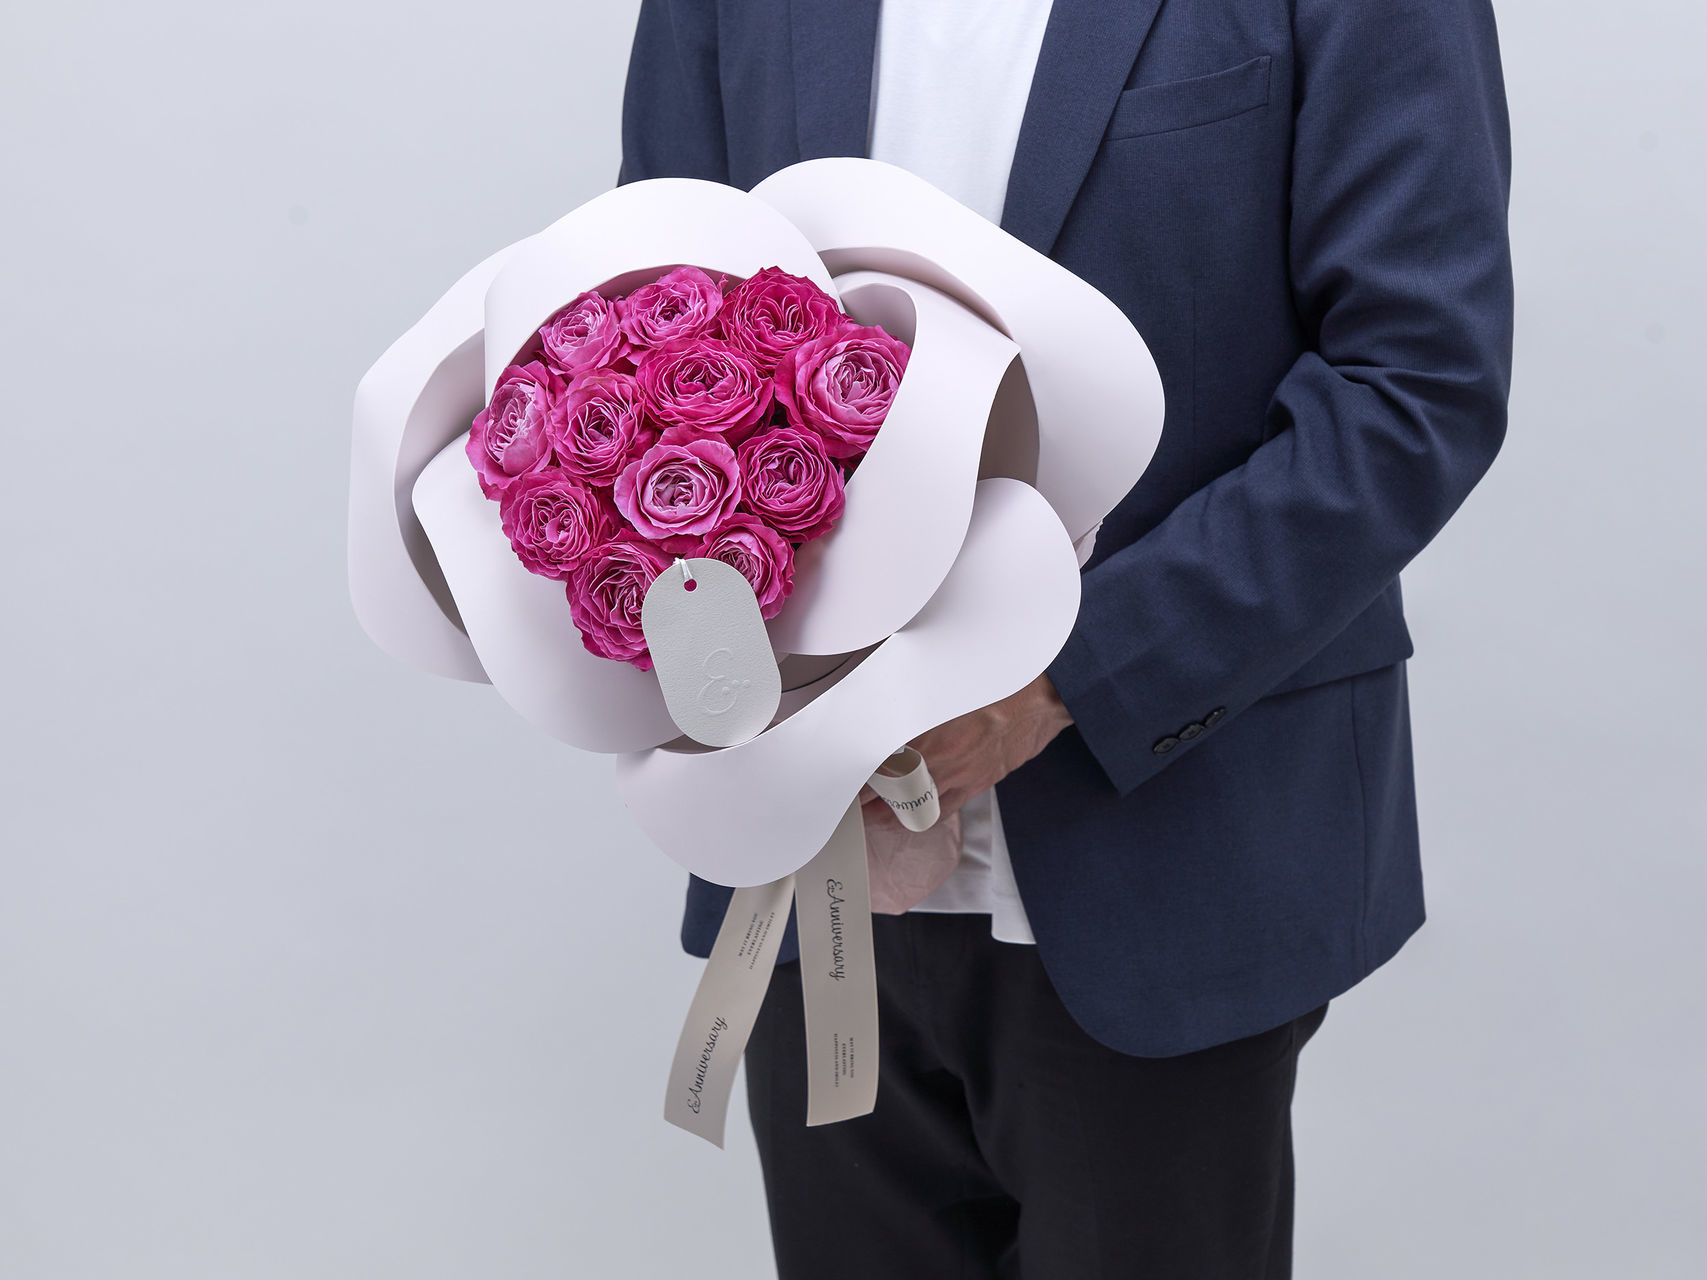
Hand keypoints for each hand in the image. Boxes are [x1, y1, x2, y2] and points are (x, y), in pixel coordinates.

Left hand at [864, 674, 1072, 829]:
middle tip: (845, 800)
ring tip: (866, 816)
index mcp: (929, 730)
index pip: (879, 761)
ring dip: (885, 815)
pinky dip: (916, 817)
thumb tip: (885, 698)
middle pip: (889, 789)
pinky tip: (903, 818)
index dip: (857, 773)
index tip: (841, 775)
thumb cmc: (999, 683)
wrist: (1044, 697)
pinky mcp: (978, 785)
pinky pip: (940, 810)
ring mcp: (960, 776)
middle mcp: (942, 759)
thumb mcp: (946, 680)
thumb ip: (913, 693)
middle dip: (864, 799)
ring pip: (911, 808)